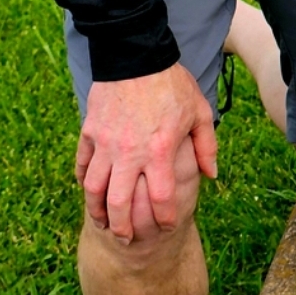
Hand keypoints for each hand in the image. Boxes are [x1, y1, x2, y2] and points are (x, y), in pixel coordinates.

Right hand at [75, 64, 216, 243]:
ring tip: (104, 222)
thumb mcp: (199, 112)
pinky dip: (84, 181)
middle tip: (126, 239)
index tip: (167, 226)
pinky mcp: (90, 132)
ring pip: (94, 189)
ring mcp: (105, 143)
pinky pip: (83, 165)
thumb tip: (212, 175)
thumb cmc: (171, 83)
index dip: (164, 217)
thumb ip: (206, 146)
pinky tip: (90, 191)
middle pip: (120, 203)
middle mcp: (129, 153)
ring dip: (98, 210)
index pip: (160, 198)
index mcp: (159, 150)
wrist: (136, 55)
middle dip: (122, 227)